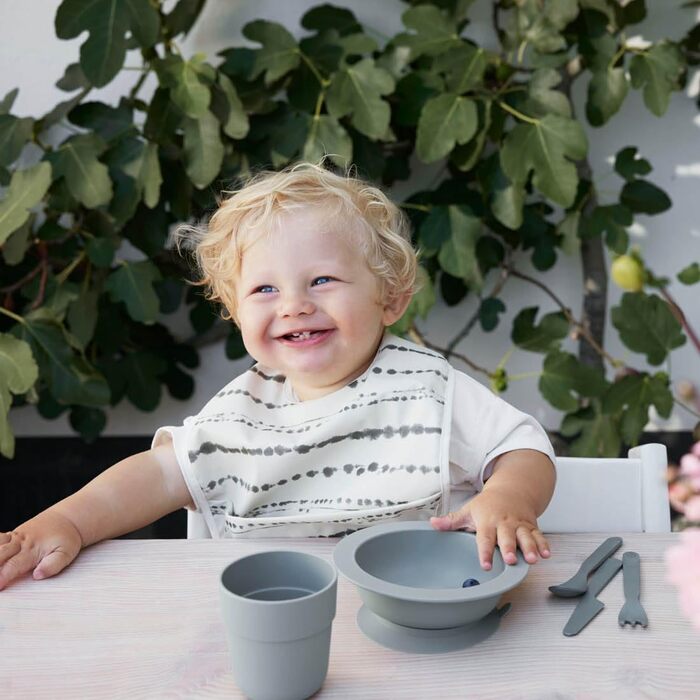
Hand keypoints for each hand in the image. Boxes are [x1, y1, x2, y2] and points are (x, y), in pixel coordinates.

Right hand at [0, 510, 82, 590]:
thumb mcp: (66, 553)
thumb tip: (38, 575)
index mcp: (32, 549)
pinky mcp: (12, 534)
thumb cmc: (66, 538)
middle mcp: (21, 542)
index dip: (3, 577)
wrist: (67, 519)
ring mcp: (15, 537)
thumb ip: (53, 565)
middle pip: (0, 555)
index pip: (13, 566)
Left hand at [430, 489, 550, 570]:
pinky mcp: (532, 527)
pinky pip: (539, 536)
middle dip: (509, 549)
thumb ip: (451, 521)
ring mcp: (520, 526)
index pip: (484, 539)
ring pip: (526, 537)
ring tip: (534, 559)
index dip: (484, 552)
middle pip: (507, 538)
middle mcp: (505, 524)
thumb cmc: (488, 505)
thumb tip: (433, 524)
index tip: (484, 565)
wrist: (511, 490)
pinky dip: (544, 544)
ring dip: (530, 548)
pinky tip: (546, 554)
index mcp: (487, 522)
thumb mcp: (468, 510)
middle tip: (511, 560)